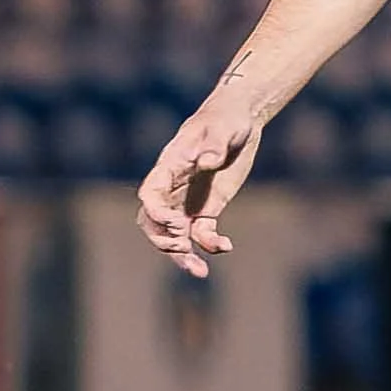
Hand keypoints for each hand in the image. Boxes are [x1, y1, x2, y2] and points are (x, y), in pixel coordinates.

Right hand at [137, 91, 263, 277]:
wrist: (240, 121)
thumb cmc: (226, 119)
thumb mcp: (224, 128)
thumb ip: (214, 145)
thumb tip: (207, 161)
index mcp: (169, 167)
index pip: (149, 194)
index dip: (155, 212)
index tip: (175, 223)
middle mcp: (172, 188)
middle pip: (153, 222)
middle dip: (164, 240)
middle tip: (184, 249)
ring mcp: (187, 201)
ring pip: (174, 235)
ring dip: (182, 255)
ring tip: (200, 271)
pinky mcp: (207, 209)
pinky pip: (201, 234)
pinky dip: (210, 244)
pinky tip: (226, 246)